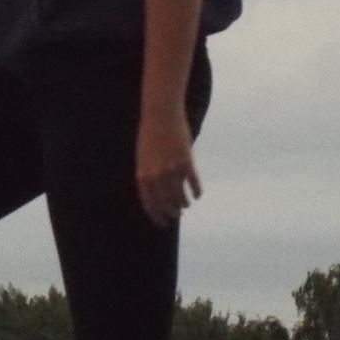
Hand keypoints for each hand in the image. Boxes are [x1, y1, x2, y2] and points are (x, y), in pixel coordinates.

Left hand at [136, 106, 200, 226]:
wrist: (161, 115)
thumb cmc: (149, 135)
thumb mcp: (143, 158)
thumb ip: (148, 175)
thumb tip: (156, 192)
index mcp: (143, 176)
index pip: (150, 204)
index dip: (157, 216)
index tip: (163, 223)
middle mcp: (157, 176)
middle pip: (166, 203)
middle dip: (172, 212)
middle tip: (176, 216)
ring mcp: (173, 170)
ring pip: (180, 196)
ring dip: (184, 203)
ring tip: (185, 205)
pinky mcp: (187, 163)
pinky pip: (193, 183)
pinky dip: (196, 191)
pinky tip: (197, 195)